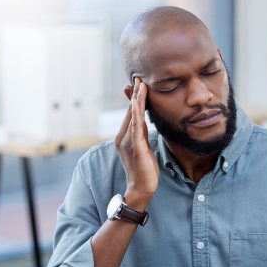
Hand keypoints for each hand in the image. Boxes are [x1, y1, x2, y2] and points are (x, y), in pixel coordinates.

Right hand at [115, 78, 158, 207]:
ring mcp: (128, 142)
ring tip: (141, 85)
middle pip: (130, 111)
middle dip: (135, 94)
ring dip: (137, 99)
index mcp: (124, 137)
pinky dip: (137, 113)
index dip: (135, 98)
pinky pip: (136, 127)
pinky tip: (139, 103)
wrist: (140, 188)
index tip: (140, 84)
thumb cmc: (144, 170)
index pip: (131, 114)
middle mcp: (123, 137)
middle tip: (139, 77)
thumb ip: (141, 134)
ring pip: (133, 116)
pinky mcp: (136, 147)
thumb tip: (144, 121)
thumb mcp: (143, 148)